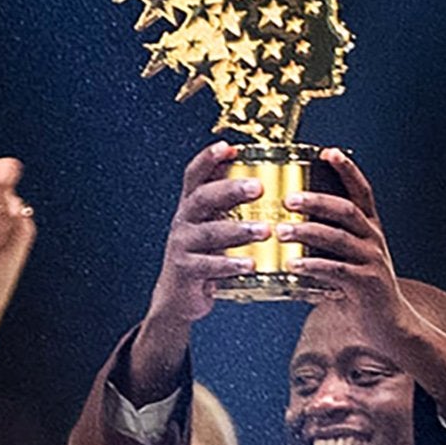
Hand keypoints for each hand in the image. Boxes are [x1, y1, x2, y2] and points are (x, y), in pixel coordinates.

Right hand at [127, 142, 274, 401]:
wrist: (179, 297)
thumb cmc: (205, 256)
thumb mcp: (212, 227)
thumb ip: (228, 207)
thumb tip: (265, 179)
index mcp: (191, 206)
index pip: (194, 175)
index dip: (208, 159)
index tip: (229, 147)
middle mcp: (183, 221)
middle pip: (203, 198)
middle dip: (231, 190)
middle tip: (259, 187)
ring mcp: (182, 246)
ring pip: (209, 233)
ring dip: (238, 230)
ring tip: (265, 231)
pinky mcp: (186, 271)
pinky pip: (209, 266)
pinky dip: (231, 264)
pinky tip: (251, 264)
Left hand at [279, 151, 445, 421]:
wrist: (390, 327)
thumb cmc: (361, 292)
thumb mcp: (349, 260)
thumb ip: (326, 244)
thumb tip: (287, 229)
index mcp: (370, 229)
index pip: (362, 191)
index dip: (347, 170)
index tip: (328, 152)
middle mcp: (374, 239)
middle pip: (347, 210)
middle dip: (317, 200)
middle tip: (288, 199)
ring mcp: (372, 261)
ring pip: (339, 238)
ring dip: (308, 232)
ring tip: (282, 231)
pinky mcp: (366, 284)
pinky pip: (337, 270)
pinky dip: (313, 267)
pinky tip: (292, 266)